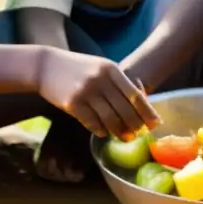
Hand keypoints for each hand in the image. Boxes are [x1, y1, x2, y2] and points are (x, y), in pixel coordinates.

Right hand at [39, 49, 159, 139]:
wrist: (46, 65)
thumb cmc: (78, 68)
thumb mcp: (100, 67)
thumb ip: (118, 82)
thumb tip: (140, 103)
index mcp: (111, 69)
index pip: (135, 95)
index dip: (147, 111)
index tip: (156, 123)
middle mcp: (100, 80)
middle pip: (125, 109)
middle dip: (135, 125)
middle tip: (140, 134)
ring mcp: (86, 92)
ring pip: (110, 119)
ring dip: (119, 131)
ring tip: (125, 137)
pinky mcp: (72, 104)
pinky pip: (92, 123)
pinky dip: (100, 130)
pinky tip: (104, 133)